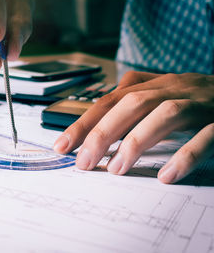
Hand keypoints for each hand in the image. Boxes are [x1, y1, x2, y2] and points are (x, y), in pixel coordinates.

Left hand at [53, 71, 213, 183]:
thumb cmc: (200, 97)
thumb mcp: (166, 90)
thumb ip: (138, 92)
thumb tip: (106, 101)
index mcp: (157, 85)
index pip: (111, 100)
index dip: (84, 122)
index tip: (62, 146)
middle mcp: (175, 88)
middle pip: (131, 103)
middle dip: (102, 132)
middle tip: (84, 162)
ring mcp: (200, 103)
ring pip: (164, 114)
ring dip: (136, 141)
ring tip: (116, 169)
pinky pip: (206, 136)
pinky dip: (184, 156)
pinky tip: (165, 176)